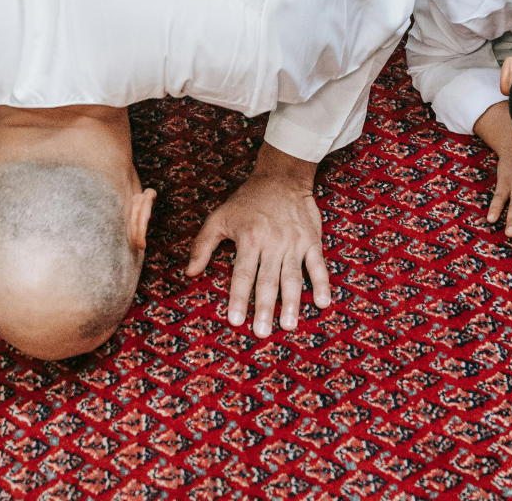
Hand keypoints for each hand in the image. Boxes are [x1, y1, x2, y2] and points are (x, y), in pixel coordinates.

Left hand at [186, 142, 329, 336]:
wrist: (282, 177)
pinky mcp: (311, 241)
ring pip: (292, 276)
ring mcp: (294, 242)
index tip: (234, 320)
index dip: (238, 297)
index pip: (242, 273)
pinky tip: (322, 303)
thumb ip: (203, 245)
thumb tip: (189, 273)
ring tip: (289, 325)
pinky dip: (321, 284)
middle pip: (267, 280)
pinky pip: (318, 265)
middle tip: (261, 333)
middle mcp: (272, 242)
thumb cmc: (247, 200)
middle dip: (264, 308)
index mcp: (249, 238)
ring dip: (292, 302)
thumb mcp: (219, 217)